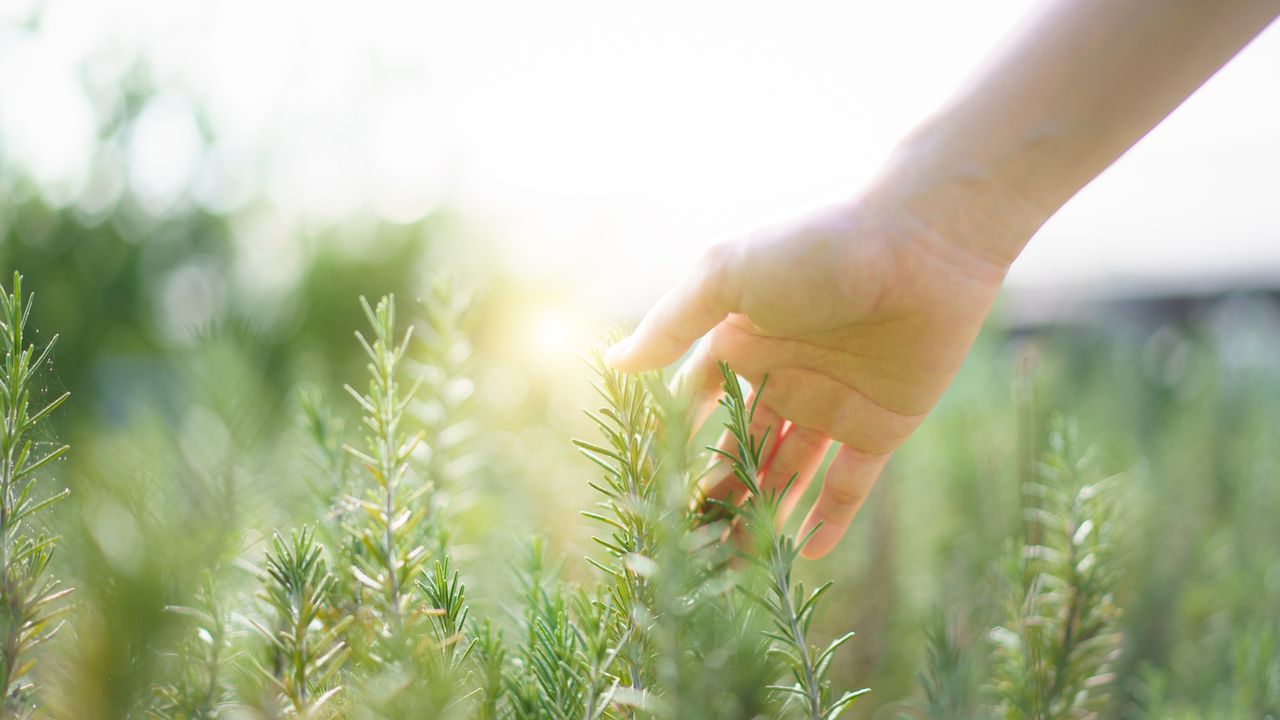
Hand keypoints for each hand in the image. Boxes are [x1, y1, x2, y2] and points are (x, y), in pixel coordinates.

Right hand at [606, 184, 1017, 557]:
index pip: (695, 405)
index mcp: (740, 342)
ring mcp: (831, 404)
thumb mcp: (727, 275)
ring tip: (734, 567)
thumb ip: (670, 323)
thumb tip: (612, 363)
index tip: (650, 490)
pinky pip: (850, 483)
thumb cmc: (817, 248)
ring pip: (787, 475)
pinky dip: (830, 518)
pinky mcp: (880, 425)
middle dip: (715, 495)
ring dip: (763, 516)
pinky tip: (803, 554)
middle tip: (690, 547)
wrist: (924, 244)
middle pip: (739, 449)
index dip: (674, 445)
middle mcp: (781, 377)